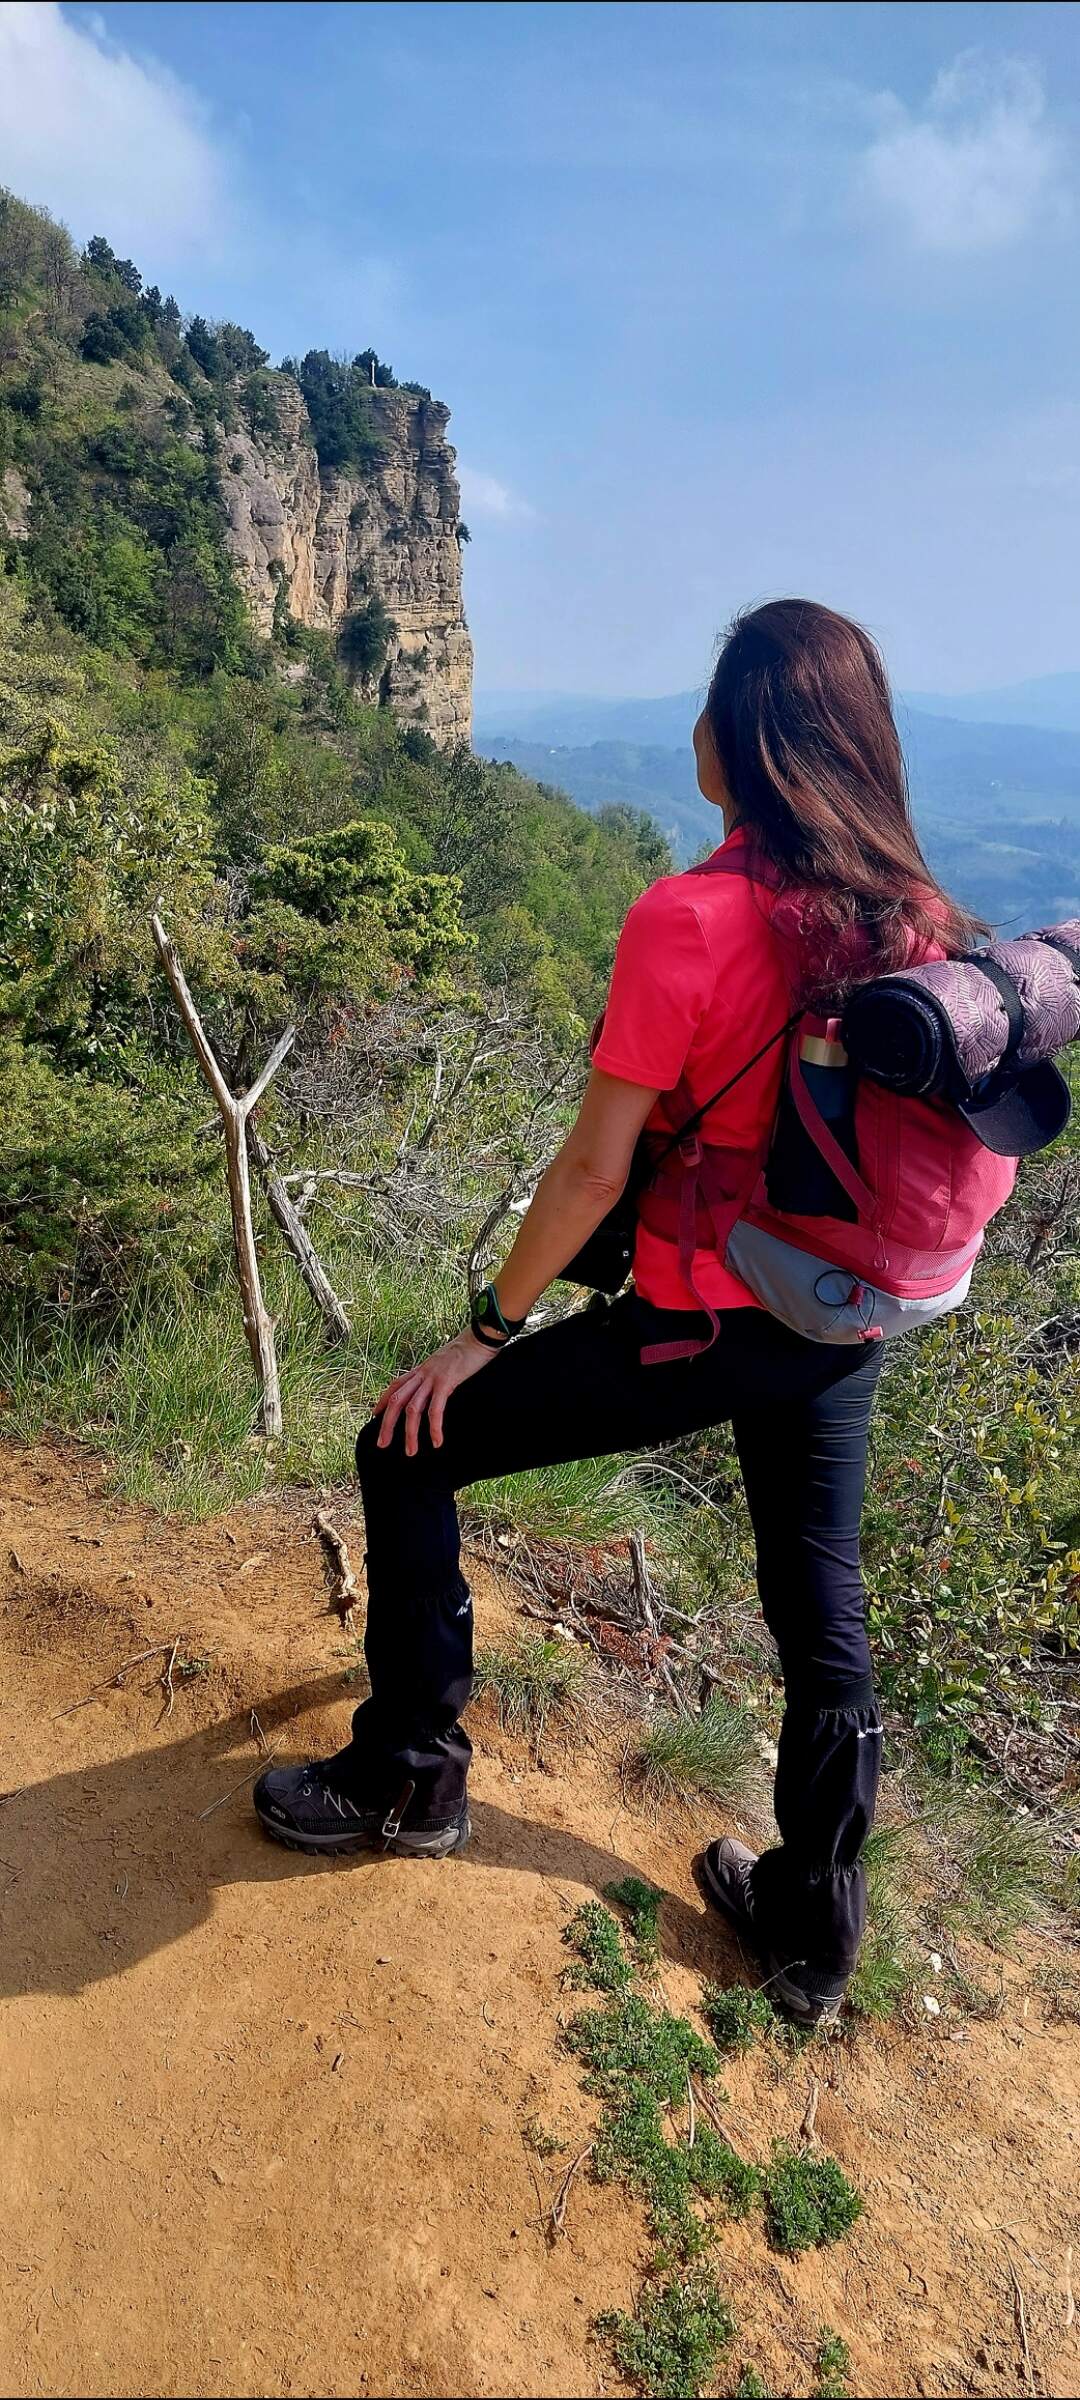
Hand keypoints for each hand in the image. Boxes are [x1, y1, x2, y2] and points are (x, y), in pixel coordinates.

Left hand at [374, 1326, 500, 1454]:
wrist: (480, 1337)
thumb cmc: (469, 1350)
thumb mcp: (446, 1363)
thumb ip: (438, 1375)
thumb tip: (439, 1387)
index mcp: (422, 1369)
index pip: (395, 1385)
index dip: (382, 1400)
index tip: (374, 1415)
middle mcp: (422, 1373)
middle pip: (396, 1400)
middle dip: (387, 1423)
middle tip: (382, 1443)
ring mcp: (433, 1378)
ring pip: (412, 1408)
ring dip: (409, 1432)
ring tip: (411, 1451)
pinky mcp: (446, 1382)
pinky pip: (435, 1409)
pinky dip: (434, 1427)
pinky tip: (436, 1441)